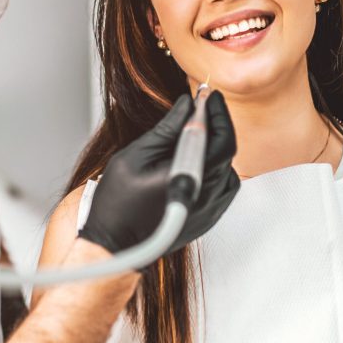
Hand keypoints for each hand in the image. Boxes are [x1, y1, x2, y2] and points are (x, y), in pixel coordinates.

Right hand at [78, 90, 239, 256]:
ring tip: (195, 131)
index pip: (219, 138)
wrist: (115, 247)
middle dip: (216, 123)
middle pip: (226, 150)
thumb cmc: (118, 205)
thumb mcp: (136, 156)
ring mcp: (211, 209)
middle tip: (202, 105)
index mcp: (190, 178)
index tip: (209, 95)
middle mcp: (206, 196)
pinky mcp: (209, 216)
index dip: (217, 112)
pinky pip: (223, 184)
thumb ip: (166, 129)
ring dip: (215, 145)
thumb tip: (187, 105)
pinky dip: (215, 165)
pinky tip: (195, 159)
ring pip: (227, 166)